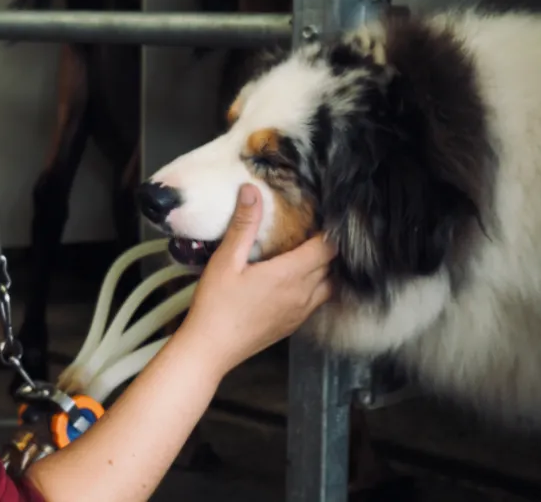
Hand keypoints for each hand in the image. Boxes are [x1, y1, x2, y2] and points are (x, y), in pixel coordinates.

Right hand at [177, 183, 334, 376]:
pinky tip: (299, 281)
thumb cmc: (215, 305)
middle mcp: (302, 295)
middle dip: (326, 247)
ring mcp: (300, 313)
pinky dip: (317, 287)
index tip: (320, 217)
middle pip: (330, 265)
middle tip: (313, 230)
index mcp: (289, 275)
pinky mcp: (293, 325)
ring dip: (324, 269)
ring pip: (328, 286)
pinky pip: (317, 302)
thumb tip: (252, 191)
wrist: (210, 349)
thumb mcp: (226, 260)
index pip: (326, 248)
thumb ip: (243, 225)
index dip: (328, 231)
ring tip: (310, 253)